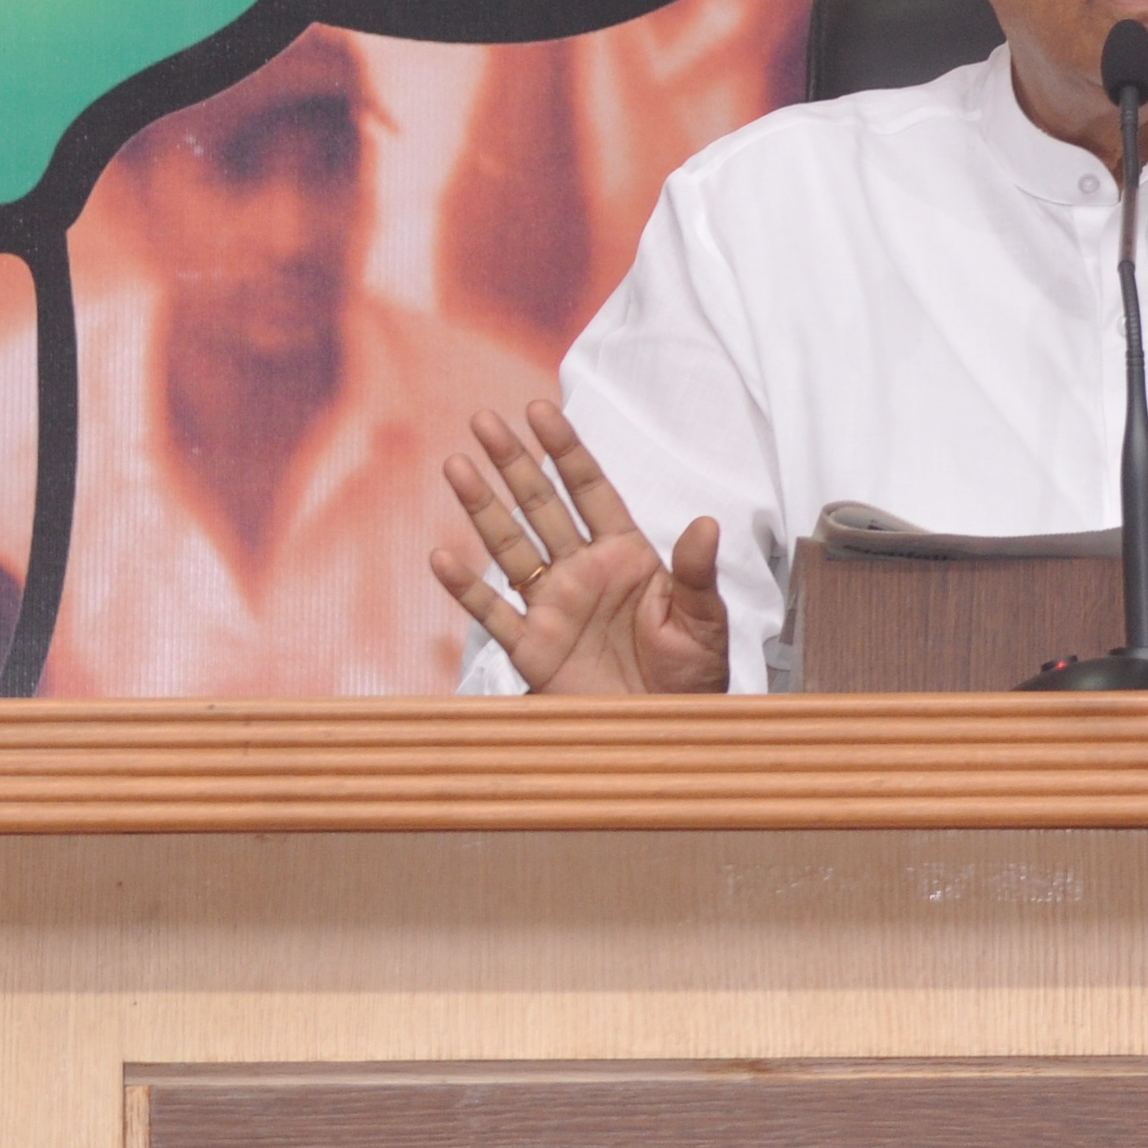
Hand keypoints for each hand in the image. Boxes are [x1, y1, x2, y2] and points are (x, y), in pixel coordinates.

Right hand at [428, 401, 731, 695]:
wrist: (665, 736)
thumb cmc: (691, 677)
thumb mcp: (704, 621)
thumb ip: (696, 573)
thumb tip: (706, 523)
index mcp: (626, 555)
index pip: (590, 490)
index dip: (565, 450)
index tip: (540, 411)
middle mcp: (583, 572)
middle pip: (541, 507)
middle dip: (513, 463)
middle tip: (484, 421)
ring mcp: (554, 608)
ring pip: (509, 547)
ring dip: (482, 509)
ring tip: (455, 466)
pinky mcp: (533, 649)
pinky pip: (493, 613)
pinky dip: (467, 587)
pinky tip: (441, 557)